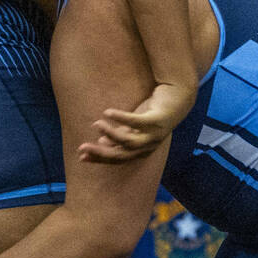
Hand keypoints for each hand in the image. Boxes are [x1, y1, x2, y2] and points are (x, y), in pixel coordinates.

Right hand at [78, 80, 194, 163]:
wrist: (176, 98)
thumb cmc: (153, 113)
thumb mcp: (134, 127)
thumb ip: (120, 136)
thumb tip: (101, 142)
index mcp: (141, 151)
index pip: (117, 159)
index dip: (99, 159)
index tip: (81, 156)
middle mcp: (148, 146)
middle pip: (122, 155)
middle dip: (101, 153)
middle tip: (83, 148)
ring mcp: (154, 135)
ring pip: (130, 141)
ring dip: (111, 134)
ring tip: (96, 124)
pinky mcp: (157, 120)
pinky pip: (137, 122)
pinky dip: (121, 118)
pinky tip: (108, 112)